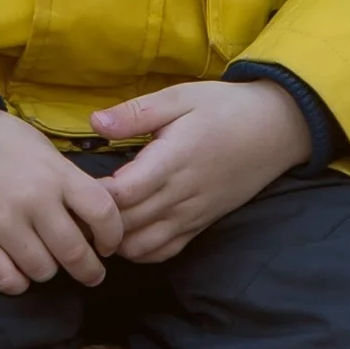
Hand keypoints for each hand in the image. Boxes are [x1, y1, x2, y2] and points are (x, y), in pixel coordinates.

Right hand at [0, 101, 122, 294]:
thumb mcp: (41, 148)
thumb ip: (66, 181)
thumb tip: (95, 218)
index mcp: (54, 173)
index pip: (103, 214)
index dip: (113, 236)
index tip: (108, 247)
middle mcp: (33, 199)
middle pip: (75, 253)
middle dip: (88, 270)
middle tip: (89, 274)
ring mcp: (1, 221)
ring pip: (43, 271)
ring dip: (47, 272)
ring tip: (42, 262)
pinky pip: (7, 280)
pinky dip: (17, 282)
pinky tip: (16, 270)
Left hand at [90, 80, 311, 262]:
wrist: (276, 129)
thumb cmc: (224, 107)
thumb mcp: (180, 97)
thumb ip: (136, 113)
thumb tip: (95, 122)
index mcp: (174, 160)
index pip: (125, 192)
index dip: (95, 194)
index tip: (75, 182)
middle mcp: (183, 194)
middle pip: (129, 222)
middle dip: (97, 219)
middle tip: (73, 206)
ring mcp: (194, 214)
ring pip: (145, 245)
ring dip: (115, 239)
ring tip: (96, 219)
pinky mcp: (202, 224)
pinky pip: (167, 251)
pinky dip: (141, 251)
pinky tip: (124, 235)